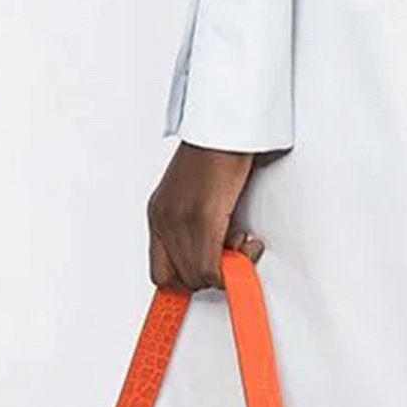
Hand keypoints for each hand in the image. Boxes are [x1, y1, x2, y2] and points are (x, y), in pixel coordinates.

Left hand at [147, 144, 263, 290]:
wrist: (223, 125)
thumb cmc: (214, 150)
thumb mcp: (191, 191)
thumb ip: (194, 223)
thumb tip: (213, 250)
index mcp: (159, 215)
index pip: (160, 271)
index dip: (184, 280)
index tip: (203, 281)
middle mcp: (164, 221)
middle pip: (180, 279)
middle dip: (210, 274)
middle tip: (230, 253)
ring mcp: (180, 222)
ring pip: (198, 277)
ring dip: (225, 268)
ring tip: (239, 241)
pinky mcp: (203, 218)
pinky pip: (212, 268)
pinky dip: (234, 266)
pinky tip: (247, 244)